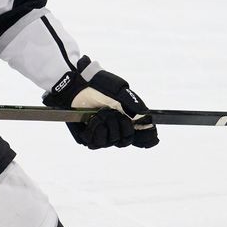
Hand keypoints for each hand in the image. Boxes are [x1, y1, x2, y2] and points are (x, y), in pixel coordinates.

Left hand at [43, 57, 158, 149]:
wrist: (75, 85)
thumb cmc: (97, 84)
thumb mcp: (119, 89)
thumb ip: (133, 102)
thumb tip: (145, 115)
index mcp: (126, 117)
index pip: (141, 135)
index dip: (147, 139)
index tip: (151, 138)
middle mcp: (115, 128)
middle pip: (126, 141)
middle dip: (122, 127)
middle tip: (113, 113)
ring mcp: (102, 134)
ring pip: (112, 142)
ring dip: (107, 126)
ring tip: (99, 113)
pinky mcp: (88, 137)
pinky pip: (96, 143)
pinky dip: (95, 129)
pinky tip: (92, 119)